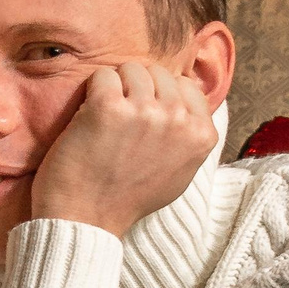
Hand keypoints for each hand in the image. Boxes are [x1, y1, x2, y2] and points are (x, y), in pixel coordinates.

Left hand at [28, 63, 216, 239]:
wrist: (87, 218)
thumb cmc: (128, 197)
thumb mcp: (180, 171)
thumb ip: (190, 135)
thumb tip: (189, 100)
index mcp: (202, 134)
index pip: (186, 85)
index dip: (160, 96)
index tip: (143, 118)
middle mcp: (178, 120)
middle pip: (158, 73)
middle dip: (136, 89)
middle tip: (120, 120)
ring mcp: (145, 112)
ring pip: (131, 69)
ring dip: (114, 87)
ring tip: (105, 120)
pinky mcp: (109, 107)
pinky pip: (103, 75)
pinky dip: (92, 91)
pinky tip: (89, 118)